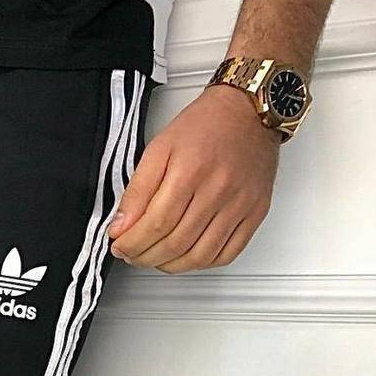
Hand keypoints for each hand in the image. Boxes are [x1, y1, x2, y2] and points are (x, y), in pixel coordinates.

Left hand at [107, 84, 279, 272]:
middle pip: (175, 244)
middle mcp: (218, 191)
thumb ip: (137, 191)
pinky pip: (227, 254)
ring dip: (171, 265)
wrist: (249, 110)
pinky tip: (186, 256)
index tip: (119, 246)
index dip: (132, 243)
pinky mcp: (255, 212)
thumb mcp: (159, 148)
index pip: (156, 225)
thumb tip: (121, 226)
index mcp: (190, 172)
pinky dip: (202, 263)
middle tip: (132, 254)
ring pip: (200, 256)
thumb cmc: (205, 125)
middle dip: (145, 257)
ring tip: (155, 258)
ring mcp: (239, 204)